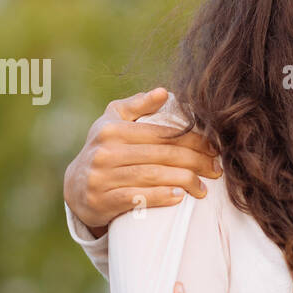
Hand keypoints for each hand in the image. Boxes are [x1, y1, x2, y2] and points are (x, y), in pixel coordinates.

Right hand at [63, 87, 221, 237]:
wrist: (77, 187)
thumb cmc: (104, 149)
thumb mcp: (114, 122)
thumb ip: (138, 105)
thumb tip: (164, 92)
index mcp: (113, 130)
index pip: (161, 133)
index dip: (192, 140)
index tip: (214, 148)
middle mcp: (105, 152)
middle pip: (161, 155)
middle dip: (195, 162)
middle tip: (216, 170)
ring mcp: (102, 177)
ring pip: (152, 176)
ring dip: (183, 181)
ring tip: (203, 188)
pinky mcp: (101, 201)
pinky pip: (136, 198)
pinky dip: (159, 197)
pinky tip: (179, 197)